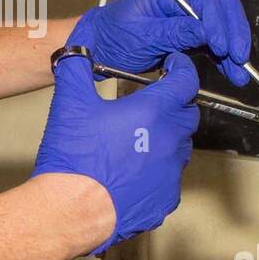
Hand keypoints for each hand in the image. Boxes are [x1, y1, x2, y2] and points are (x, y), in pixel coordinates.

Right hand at [31, 49, 200, 253]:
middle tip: (153, 104)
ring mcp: (171, 172)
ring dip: (168, 138)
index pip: (186, 81)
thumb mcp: (69, 103)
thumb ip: (76, 68)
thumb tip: (77, 49)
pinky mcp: (166, 198)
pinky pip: (171, 177)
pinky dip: (159, 169)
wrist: (72, 210)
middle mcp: (170, 140)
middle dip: (175, 104)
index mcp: (153, 112)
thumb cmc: (73, 158)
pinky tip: (134, 171)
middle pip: (188, 114)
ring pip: (181, 147)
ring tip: (140, 139)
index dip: (181, 69)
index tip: (174, 67)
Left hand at [70, 0, 251, 87]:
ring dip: (233, 47)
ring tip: (240, 72)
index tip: (221, 45)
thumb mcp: (141, 36)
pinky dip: (224, 57)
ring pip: (222, 24)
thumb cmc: (113, 36)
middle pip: (221, 4)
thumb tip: (205, 32)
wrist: (100, 48)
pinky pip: (214, 41)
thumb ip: (174, 32)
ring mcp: (188, 14)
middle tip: (239, 56)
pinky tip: (232, 72)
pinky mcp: (190, 33)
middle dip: (233, 30)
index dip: (217, 20)